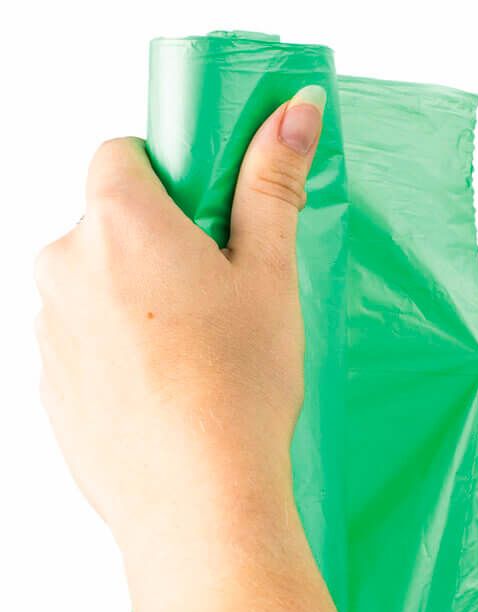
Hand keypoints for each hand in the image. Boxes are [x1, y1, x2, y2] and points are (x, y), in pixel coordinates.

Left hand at [35, 86, 326, 552]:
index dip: (170, 176)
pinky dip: (121, 349)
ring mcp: (47, 330)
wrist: (199, 501)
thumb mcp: (272, 274)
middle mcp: (64, 265)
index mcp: (118, 223)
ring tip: (201, 349)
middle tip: (221, 289)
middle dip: (158, 240)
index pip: (122, 153)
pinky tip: (172, 388)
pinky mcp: (49, 386)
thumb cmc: (239, 386)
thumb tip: (295, 110)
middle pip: (108, 221)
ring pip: (94, 284)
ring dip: (137, 296)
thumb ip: (273, 183)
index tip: (211, 213)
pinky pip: (84, 341)